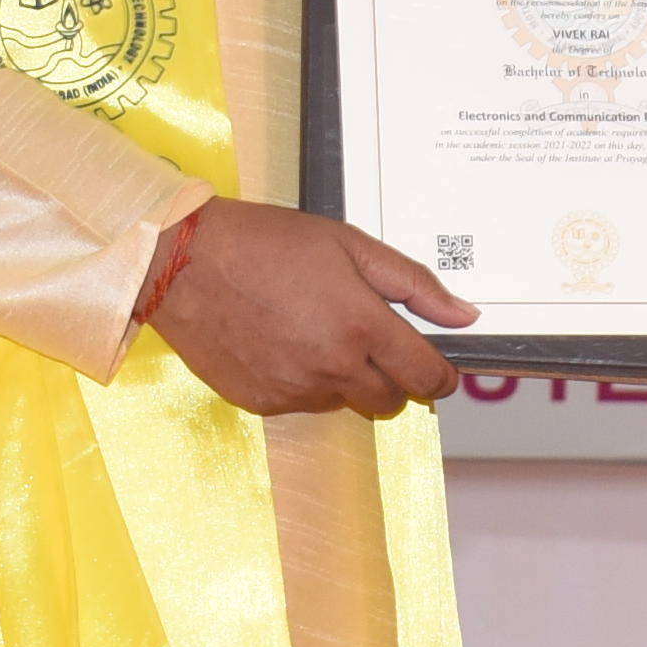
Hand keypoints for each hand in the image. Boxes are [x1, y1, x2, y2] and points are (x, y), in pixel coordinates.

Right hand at [146, 198, 474, 417]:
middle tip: (366, 339)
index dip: (439, 375)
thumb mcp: (349, 245)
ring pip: (343, 402)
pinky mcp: (262, 402)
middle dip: (390, 377)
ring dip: (343, 378)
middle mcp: (333, 368)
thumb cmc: (265, 243)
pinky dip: (302, 381)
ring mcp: (295, 390)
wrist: (183, 262)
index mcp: (363, 328)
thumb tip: (463, 315)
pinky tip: (281, 342)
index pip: (426, 378)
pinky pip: (301, 403)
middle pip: (390, 401)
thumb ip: (412, 283)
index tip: (433, 366)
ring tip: (313, 330)